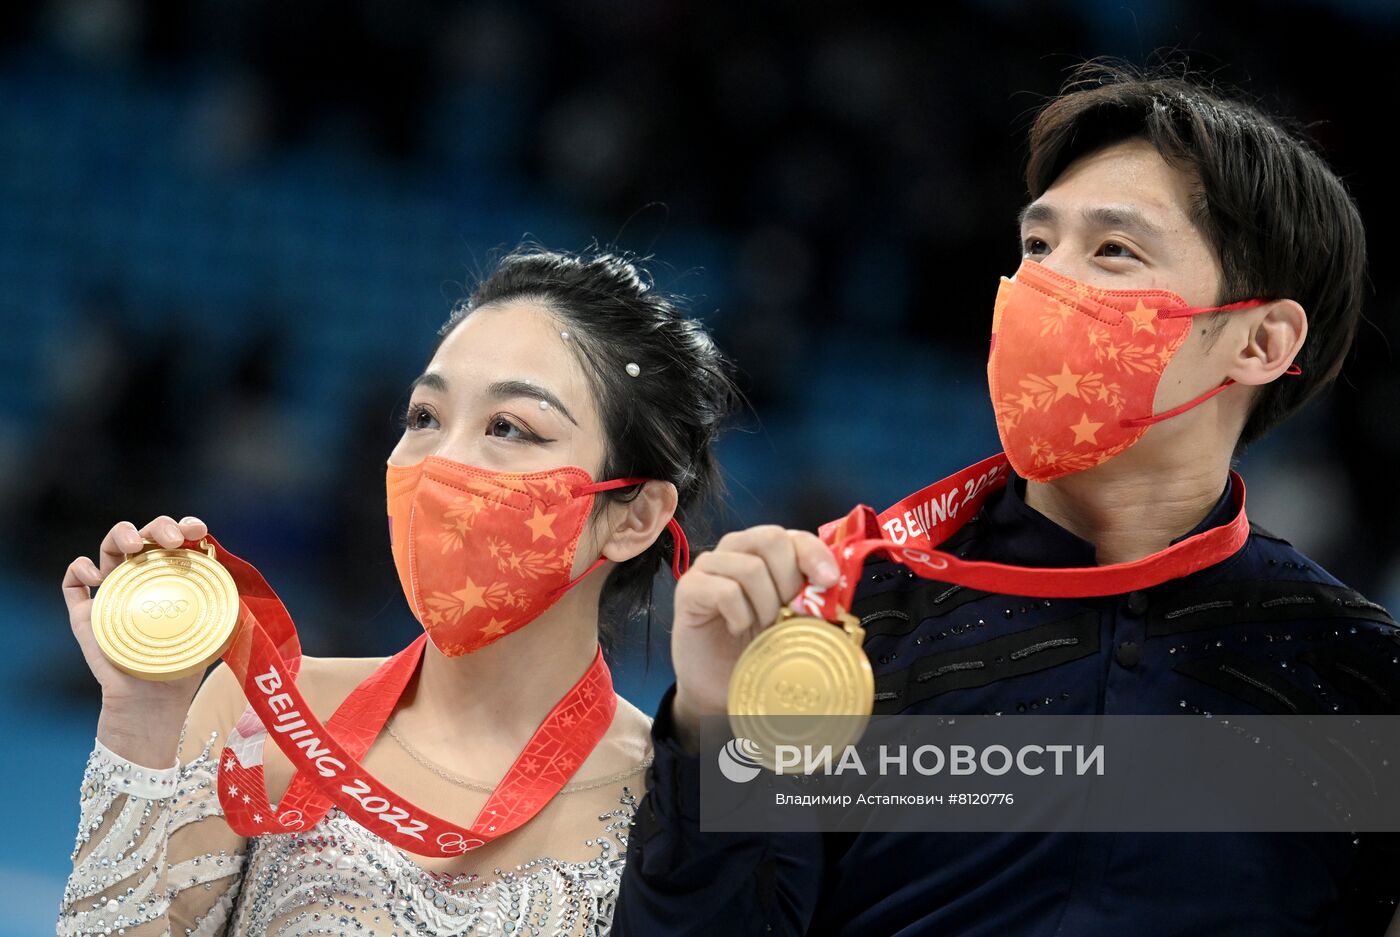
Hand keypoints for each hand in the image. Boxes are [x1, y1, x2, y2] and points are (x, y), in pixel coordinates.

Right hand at [63, 515, 212, 765]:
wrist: (153, 701)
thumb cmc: (184, 662)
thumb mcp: (213, 630)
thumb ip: (225, 606)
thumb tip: (244, 586)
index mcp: (171, 574)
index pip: (176, 539)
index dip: (185, 526)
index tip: (199, 530)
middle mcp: (141, 576)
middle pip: (144, 535)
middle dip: (158, 527)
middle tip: (173, 540)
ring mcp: (112, 591)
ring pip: (108, 548)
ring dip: (120, 535)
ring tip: (134, 545)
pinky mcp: (85, 612)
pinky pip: (72, 583)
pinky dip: (79, 569)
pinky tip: (97, 577)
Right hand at [670, 524, 837, 750]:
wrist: (719, 682)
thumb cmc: (756, 648)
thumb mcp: (793, 623)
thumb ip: (813, 603)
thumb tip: (839, 593)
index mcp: (766, 553)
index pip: (794, 536)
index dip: (814, 554)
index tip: (828, 580)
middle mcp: (737, 550)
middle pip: (772, 539)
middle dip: (788, 581)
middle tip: (786, 614)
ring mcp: (710, 566)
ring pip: (750, 567)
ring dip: (764, 604)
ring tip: (761, 627)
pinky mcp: (689, 587)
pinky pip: (724, 590)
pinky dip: (740, 615)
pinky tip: (738, 629)